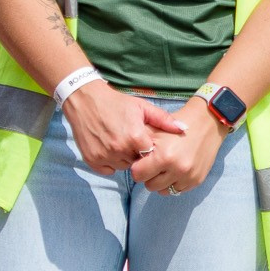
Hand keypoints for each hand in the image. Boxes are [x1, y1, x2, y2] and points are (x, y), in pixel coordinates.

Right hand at [65, 79, 185, 174]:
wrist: (85, 100)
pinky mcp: (92, 160)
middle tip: (131, 140)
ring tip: (120, 142)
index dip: (150, 149)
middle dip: (137, 154)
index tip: (147, 141)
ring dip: (124, 159)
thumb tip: (184, 129)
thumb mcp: (142, 107)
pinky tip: (109, 148)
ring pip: (123, 167)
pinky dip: (110, 163)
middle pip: (138, 162)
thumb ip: (163, 120)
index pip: (152, 155)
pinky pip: (108, 170)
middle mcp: (119, 149)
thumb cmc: (116, 102)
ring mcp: (104, 155)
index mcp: (135, 137)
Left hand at [129, 97, 220, 195]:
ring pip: (163, 191)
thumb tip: (127, 158)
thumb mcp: (155, 129)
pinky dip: (174, 182)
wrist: (206, 123)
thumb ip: (138, 144)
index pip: (138, 175)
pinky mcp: (197, 181)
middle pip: (149, 185)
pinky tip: (176, 170)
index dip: (138, 167)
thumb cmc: (177, 125)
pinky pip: (177, 191)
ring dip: (161, 181)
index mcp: (164, 156)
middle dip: (149, 175)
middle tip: (155, 164)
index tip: (143, 161)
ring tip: (165, 167)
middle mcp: (177, 169)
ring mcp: (188, 177)